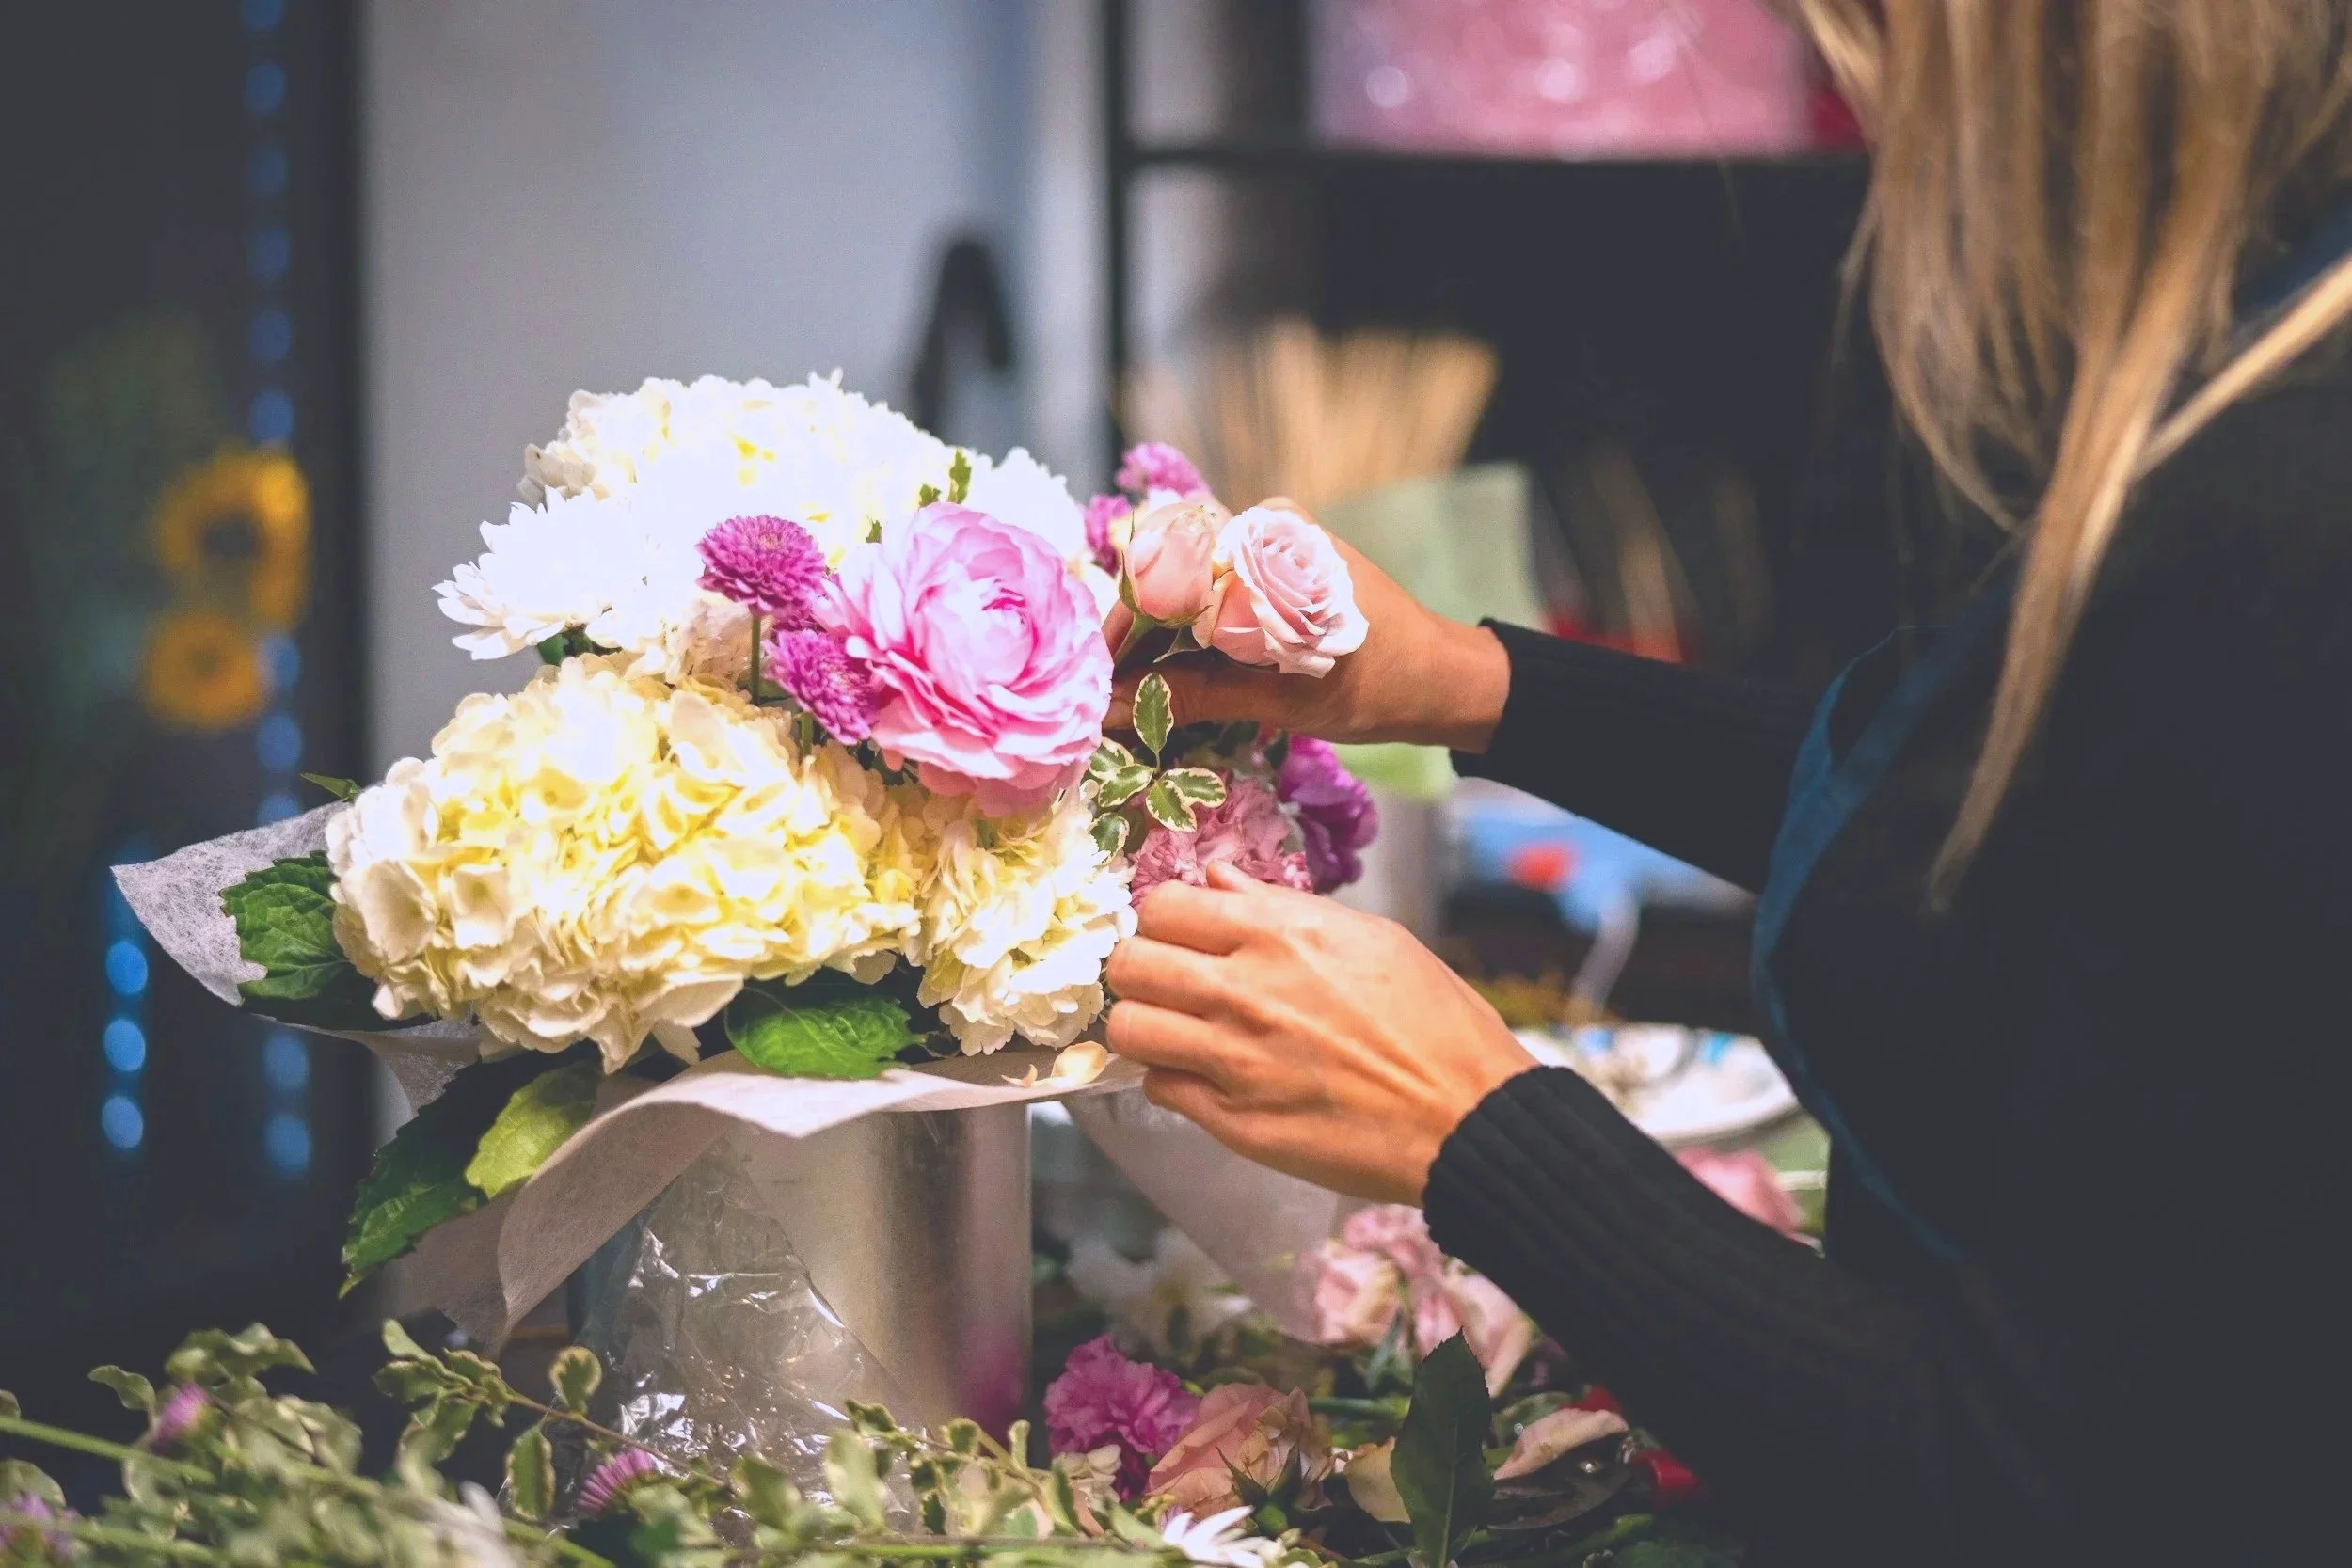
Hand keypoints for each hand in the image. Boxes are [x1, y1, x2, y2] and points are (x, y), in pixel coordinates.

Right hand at [1102, 502, 1510, 752]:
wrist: (1442, 678)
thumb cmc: (1378, 686)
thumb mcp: (1283, 700)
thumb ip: (1194, 696)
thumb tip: (1110, 708)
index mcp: (1268, 540)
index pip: (1164, 570)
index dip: (1121, 628)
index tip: (1096, 679)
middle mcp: (1262, 526)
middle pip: (1167, 575)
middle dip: (1133, 638)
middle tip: (1107, 696)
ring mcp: (1266, 543)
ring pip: (1184, 588)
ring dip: (1156, 641)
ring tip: (1131, 694)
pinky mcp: (1270, 568)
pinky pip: (1210, 595)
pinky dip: (1186, 637)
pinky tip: (1170, 678)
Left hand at [1104, 863, 1539, 1202]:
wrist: (1464, 1119)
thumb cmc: (1434, 1022)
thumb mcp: (1371, 937)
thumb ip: (1282, 905)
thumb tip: (1220, 877)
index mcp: (1279, 935)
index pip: (1162, 906)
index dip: (1165, 919)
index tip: (1181, 934)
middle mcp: (1243, 992)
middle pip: (1128, 964)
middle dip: (1140, 968)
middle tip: (1168, 982)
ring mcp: (1233, 1061)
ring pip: (1128, 1029)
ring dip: (1145, 1025)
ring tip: (1176, 1030)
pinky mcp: (1233, 1122)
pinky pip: (1159, 1087)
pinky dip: (1173, 1078)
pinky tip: (1206, 1075)